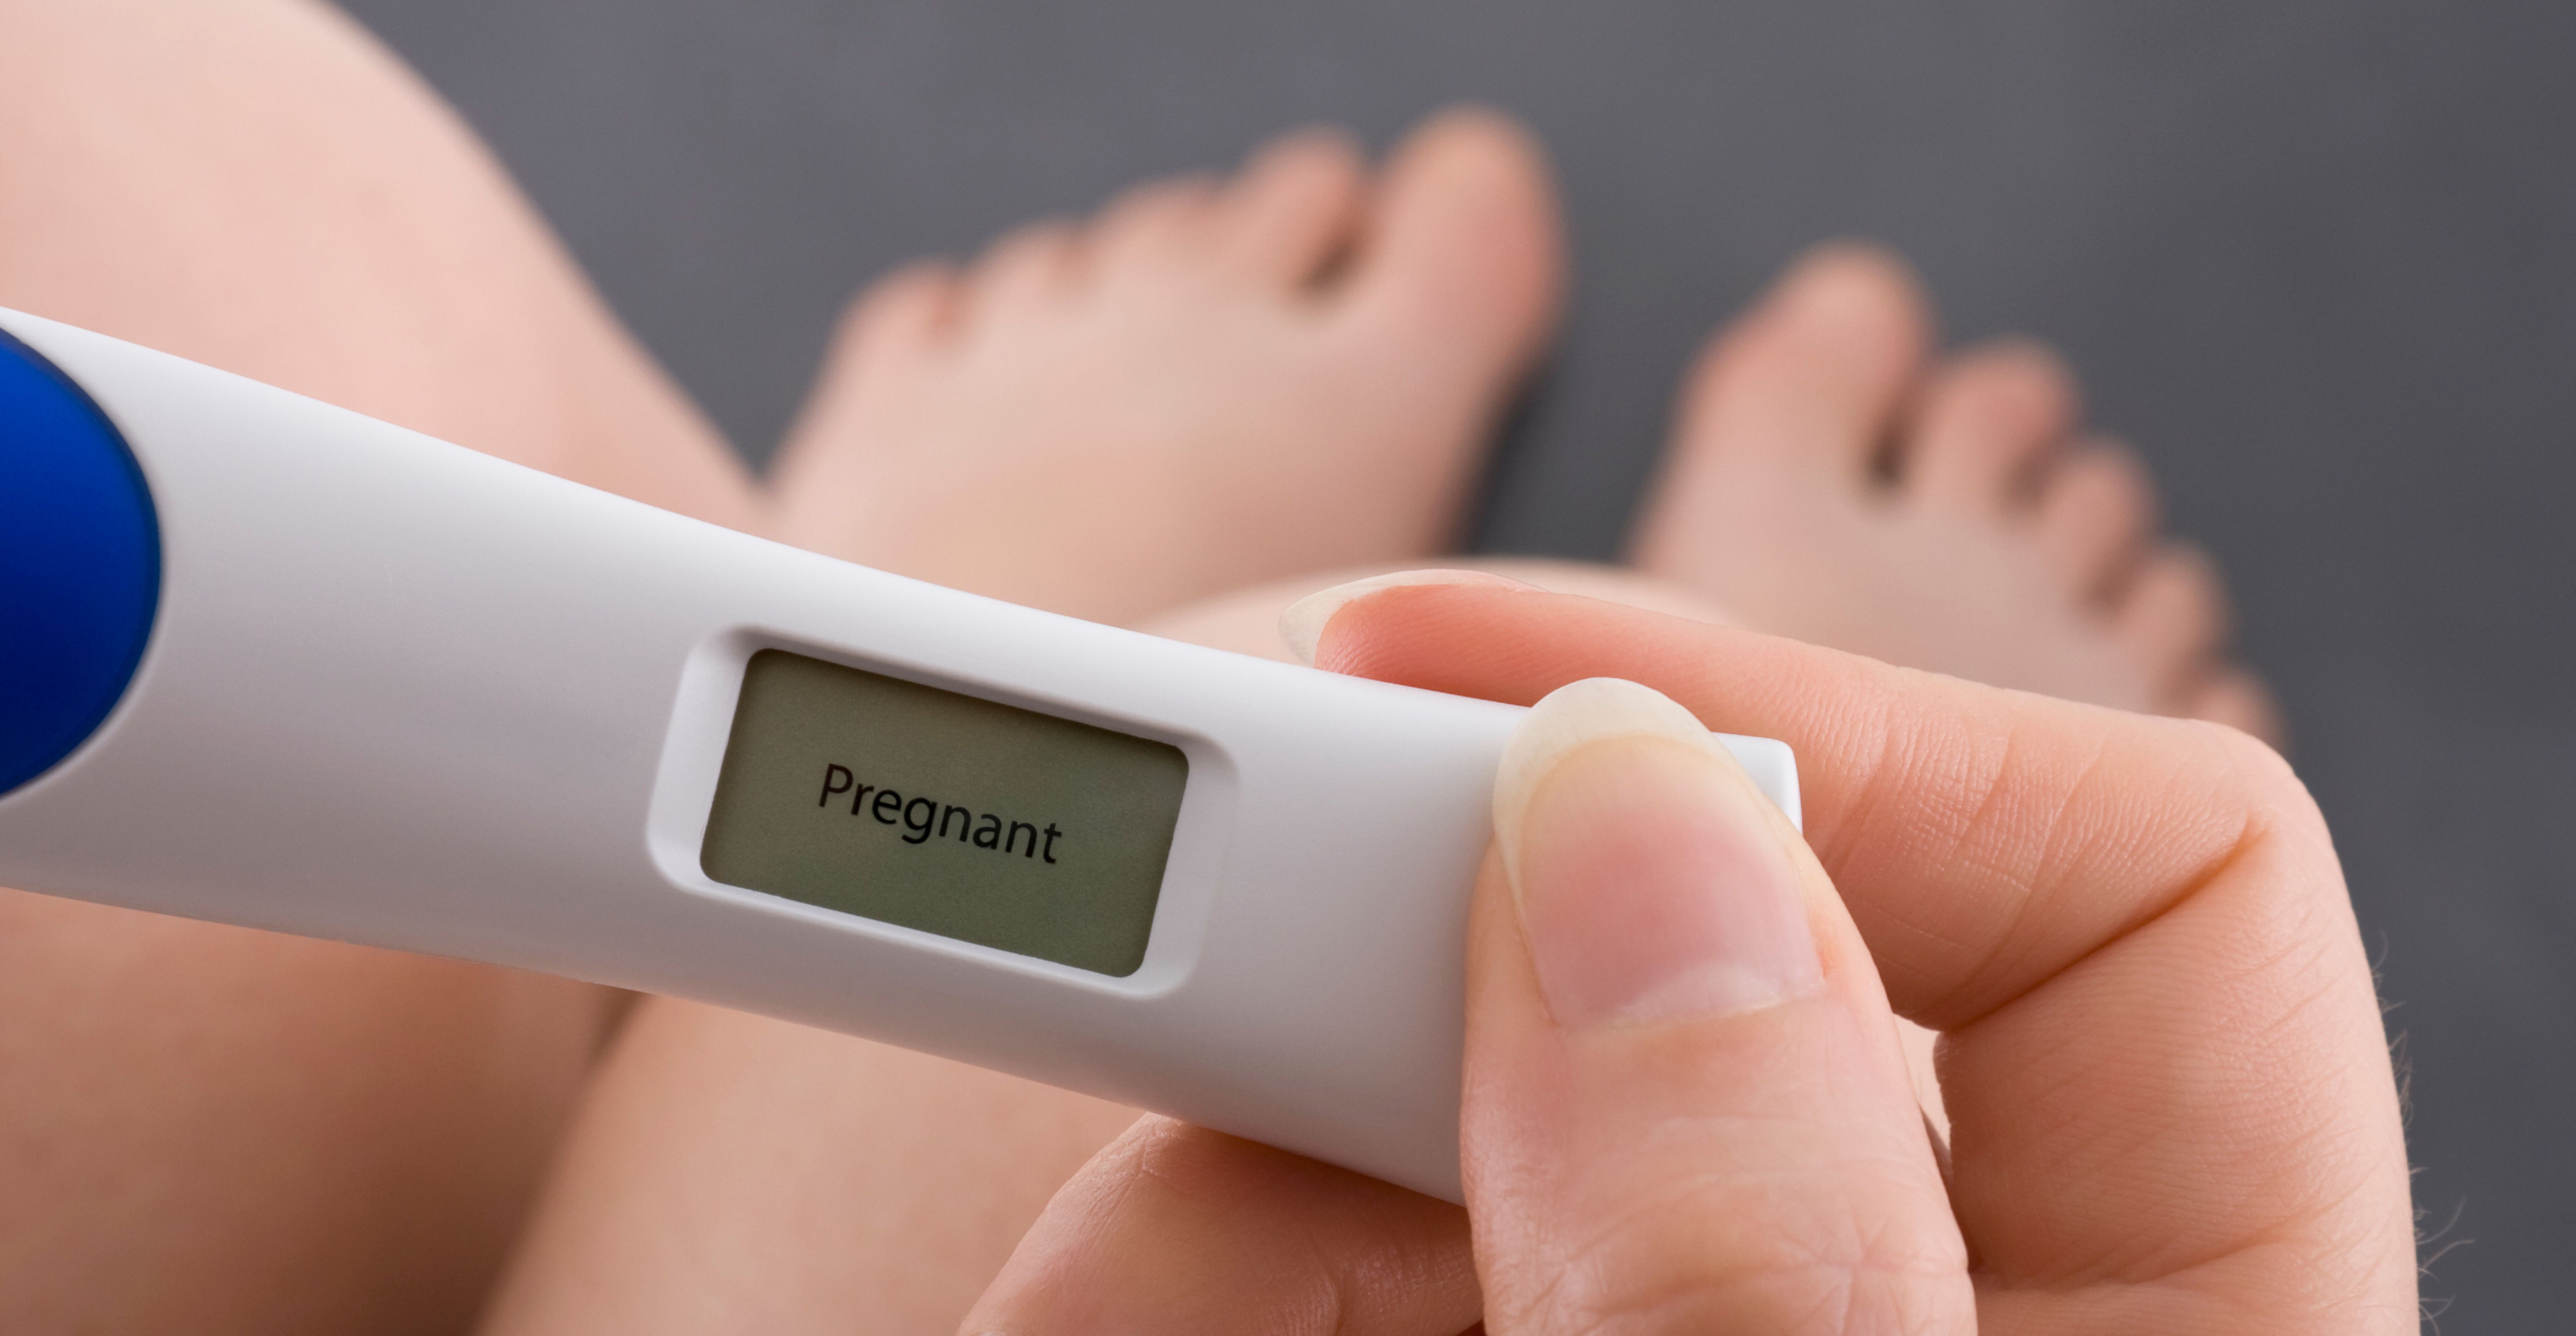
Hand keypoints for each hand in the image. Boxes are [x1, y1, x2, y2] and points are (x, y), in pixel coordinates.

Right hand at [960, 578, 2412, 1333]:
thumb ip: (1768, 1264)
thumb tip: (1635, 840)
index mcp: (2176, 1334)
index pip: (2138, 882)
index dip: (1809, 733)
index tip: (1446, 701)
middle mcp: (1905, 1294)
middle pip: (1690, 955)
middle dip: (1388, 921)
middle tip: (1142, 914)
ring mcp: (1651, 1326)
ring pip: (1436, 1117)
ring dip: (1199, 1147)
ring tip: (1069, 1266)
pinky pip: (1286, 1252)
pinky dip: (1150, 1266)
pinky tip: (1073, 1304)